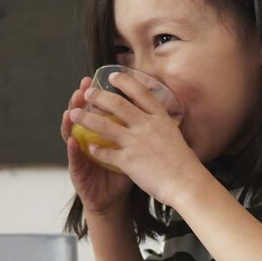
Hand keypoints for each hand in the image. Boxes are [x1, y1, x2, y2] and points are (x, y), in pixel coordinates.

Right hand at [61, 77, 130, 216]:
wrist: (112, 199)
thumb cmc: (123, 172)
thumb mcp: (132, 148)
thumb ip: (135, 130)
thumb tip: (152, 108)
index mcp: (102, 132)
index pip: (97, 109)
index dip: (97, 93)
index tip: (99, 78)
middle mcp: (87, 139)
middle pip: (82, 115)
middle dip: (80, 101)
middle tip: (83, 88)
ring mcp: (80, 153)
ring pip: (71, 133)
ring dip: (70, 121)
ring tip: (71, 110)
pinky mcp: (78, 170)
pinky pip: (75, 159)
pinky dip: (73, 149)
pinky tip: (72, 140)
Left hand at [69, 72, 204, 208]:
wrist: (187, 184)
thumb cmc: (185, 165)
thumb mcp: (175, 137)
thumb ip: (163, 128)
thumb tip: (160, 122)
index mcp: (160, 118)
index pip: (140, 92)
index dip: (125, 81)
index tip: (113, 76)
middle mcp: (146, 126)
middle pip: (117, 103)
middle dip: (98, 96)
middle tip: (87, 93)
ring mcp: (136, 142)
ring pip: (104, 125)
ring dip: (86, 118)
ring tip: (74, 114)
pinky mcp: (129, 160)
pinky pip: (106, 152)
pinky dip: (96, 150)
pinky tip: (89, 148)